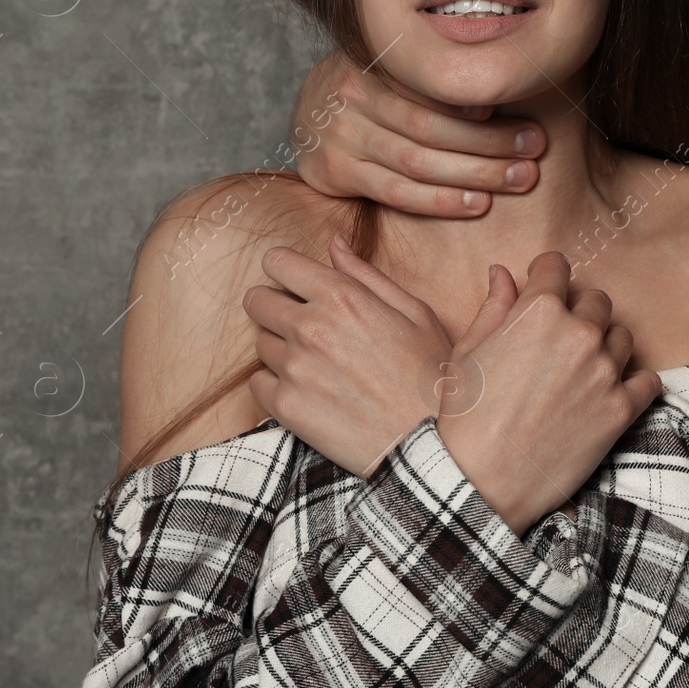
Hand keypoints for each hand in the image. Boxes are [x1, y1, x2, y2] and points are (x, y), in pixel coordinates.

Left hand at [244, 235, 453, 476]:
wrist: (431, 443)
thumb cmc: (430, 374)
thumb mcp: (414, 312)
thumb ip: (366, 275)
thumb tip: (333, 244)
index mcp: (342, 296)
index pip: (277, 262)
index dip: (285, 270)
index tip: (295, 284)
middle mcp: (310, 327)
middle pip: (257, 300)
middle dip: (276, 306)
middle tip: (305, 326)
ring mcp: (294, 368)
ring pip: (260, 342)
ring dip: (281, 347)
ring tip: (318, 364)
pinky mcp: (285, 406)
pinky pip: (257, 382)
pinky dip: (276, 384)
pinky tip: (309, 390)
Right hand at [291, 48, 548, 215]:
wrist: (309, 115)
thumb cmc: (372, 90)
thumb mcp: (394, 66)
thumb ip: (433, 76)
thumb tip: (502, 86)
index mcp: (372, 59)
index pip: (433, 87)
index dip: (480, 106)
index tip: (527, 119)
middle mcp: (351, 94)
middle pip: (431, 126)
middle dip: (491, 143)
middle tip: (534, 150)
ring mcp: (340, 134)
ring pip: (417, 162)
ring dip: (475, 173)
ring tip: (519, 178)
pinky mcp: (333, 171)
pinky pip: (396, 192)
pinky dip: (440, 201)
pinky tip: (477, 204)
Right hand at [436, 252, 663, 534]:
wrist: (480, 482)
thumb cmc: (466, 417)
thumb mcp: (468, 353)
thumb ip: (493, 306)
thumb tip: (502, 272)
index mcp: (538, 310)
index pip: (557, 267)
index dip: (546, 275)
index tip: (543, 287)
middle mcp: (579, 333)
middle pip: (596, 301)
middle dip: (578, 312)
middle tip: (559, 339)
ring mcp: (605, 371)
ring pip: (622, 336)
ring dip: (606, 345)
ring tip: (581, 370)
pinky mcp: (622, 409)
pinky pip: (647, 380)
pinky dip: (633, 382)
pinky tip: (610, 392)